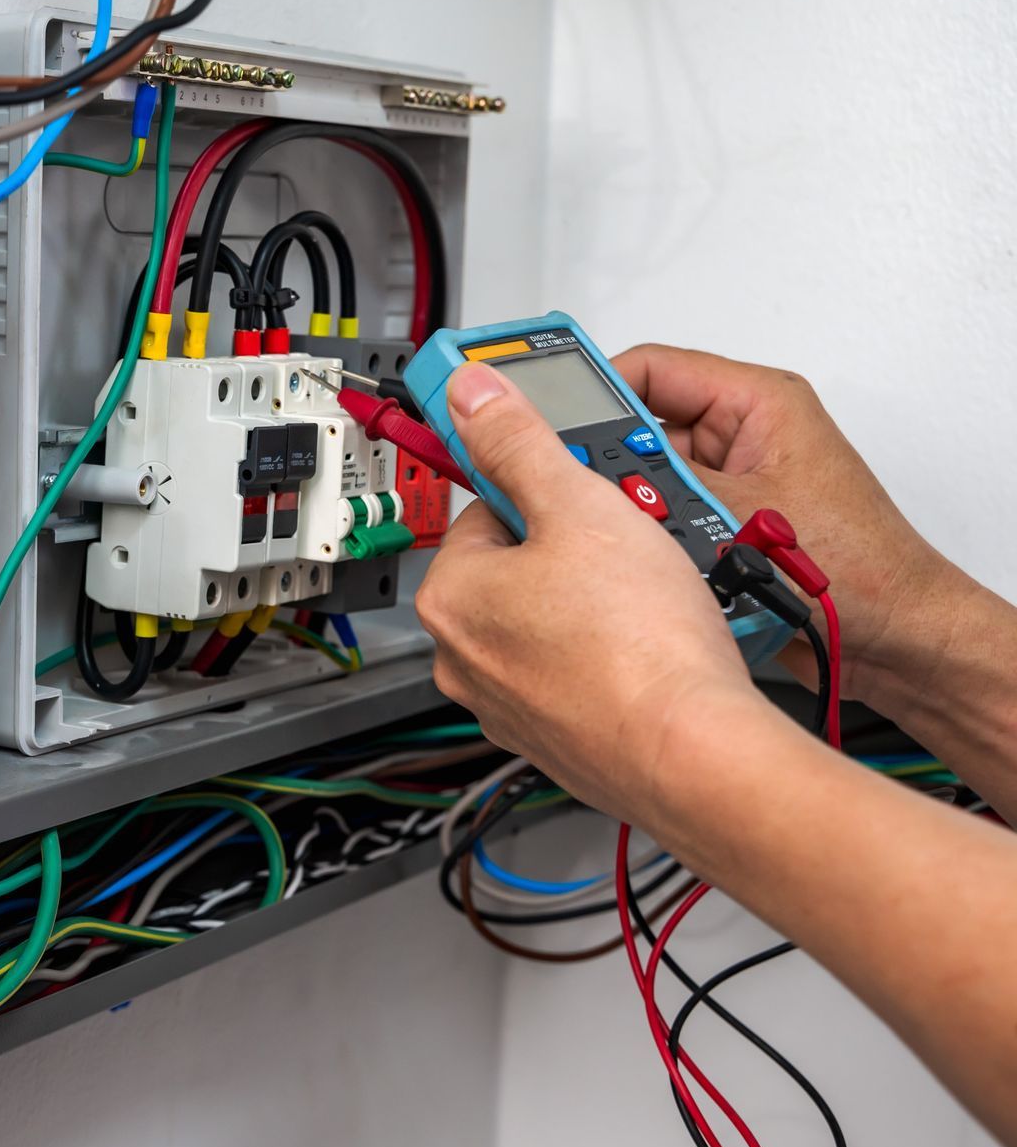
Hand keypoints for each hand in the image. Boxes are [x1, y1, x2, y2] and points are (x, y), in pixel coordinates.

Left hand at [416, 363, 775, 824]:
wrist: (697, 750)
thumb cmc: (641, 644)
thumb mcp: (580, 504)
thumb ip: (520, 441)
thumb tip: (473, 395)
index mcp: (449, 597)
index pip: (487, 510)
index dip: (549, 491)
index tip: (586, 490)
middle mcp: (463, 658)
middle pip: (520, 567)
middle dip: (578, 548)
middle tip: (632, 545)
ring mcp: (508, 706)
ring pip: (553, 621)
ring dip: (599, 600)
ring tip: (652, 598)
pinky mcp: (557, 739)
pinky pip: (581, 673)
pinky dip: (613, 655)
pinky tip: (654, 648)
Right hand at [612, 344, 966, 703]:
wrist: (897, 645)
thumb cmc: (863, 572)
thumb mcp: (740, 511)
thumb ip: (657, 480)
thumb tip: (584, 465)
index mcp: (755, 402)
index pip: (646, 369)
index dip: (588, 390)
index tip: (537, 418)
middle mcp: (738, 437)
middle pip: (634, 428)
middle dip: (606, 467)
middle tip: (580, 495)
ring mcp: (726, 485)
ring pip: (641, 482)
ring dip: (630, 513)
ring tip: (631, 539)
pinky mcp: (717, 529)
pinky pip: (658, 524)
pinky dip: (645, 546)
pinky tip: (646, 567)